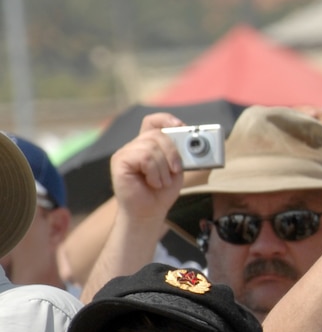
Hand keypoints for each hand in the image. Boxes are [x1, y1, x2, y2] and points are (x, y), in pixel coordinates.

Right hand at [106, 112, 189, 227]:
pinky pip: (145, 157)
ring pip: (152, 147)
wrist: (149, 212)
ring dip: (163, 169)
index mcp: (149, 144)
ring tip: (160, 182)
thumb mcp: (177, 168)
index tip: (180, 126)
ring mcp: (126, 152)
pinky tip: (152, 182)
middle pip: (157, 134)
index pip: (153, 121)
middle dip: (173, 153)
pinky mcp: (119, 161)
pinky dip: (154, 172)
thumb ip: (180, 153)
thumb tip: (192, 139)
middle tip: (175, 170)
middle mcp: (136, 145)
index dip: (166, 119)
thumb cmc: (162, 191)